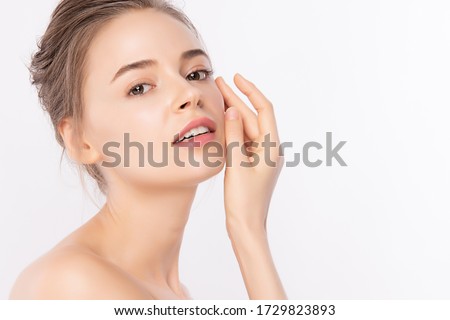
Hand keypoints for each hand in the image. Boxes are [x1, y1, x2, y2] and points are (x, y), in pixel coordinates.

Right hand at [215, 74, 283, 234]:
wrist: (247, 227)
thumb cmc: (244, 201)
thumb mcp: (236, 165)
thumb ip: (235, 136)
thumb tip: (233, 111)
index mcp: (272, 147)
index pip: (264, 110)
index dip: (250, 91)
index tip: (236, 77)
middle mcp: (271, 149)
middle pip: (254, 118)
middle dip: (237, 100)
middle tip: (219, 83)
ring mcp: (263, 157)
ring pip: (248, 129)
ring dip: (234, 114)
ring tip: (217, 97)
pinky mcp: (254, 164)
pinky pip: (244, 141)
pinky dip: (233, 130)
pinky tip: (221, 121)